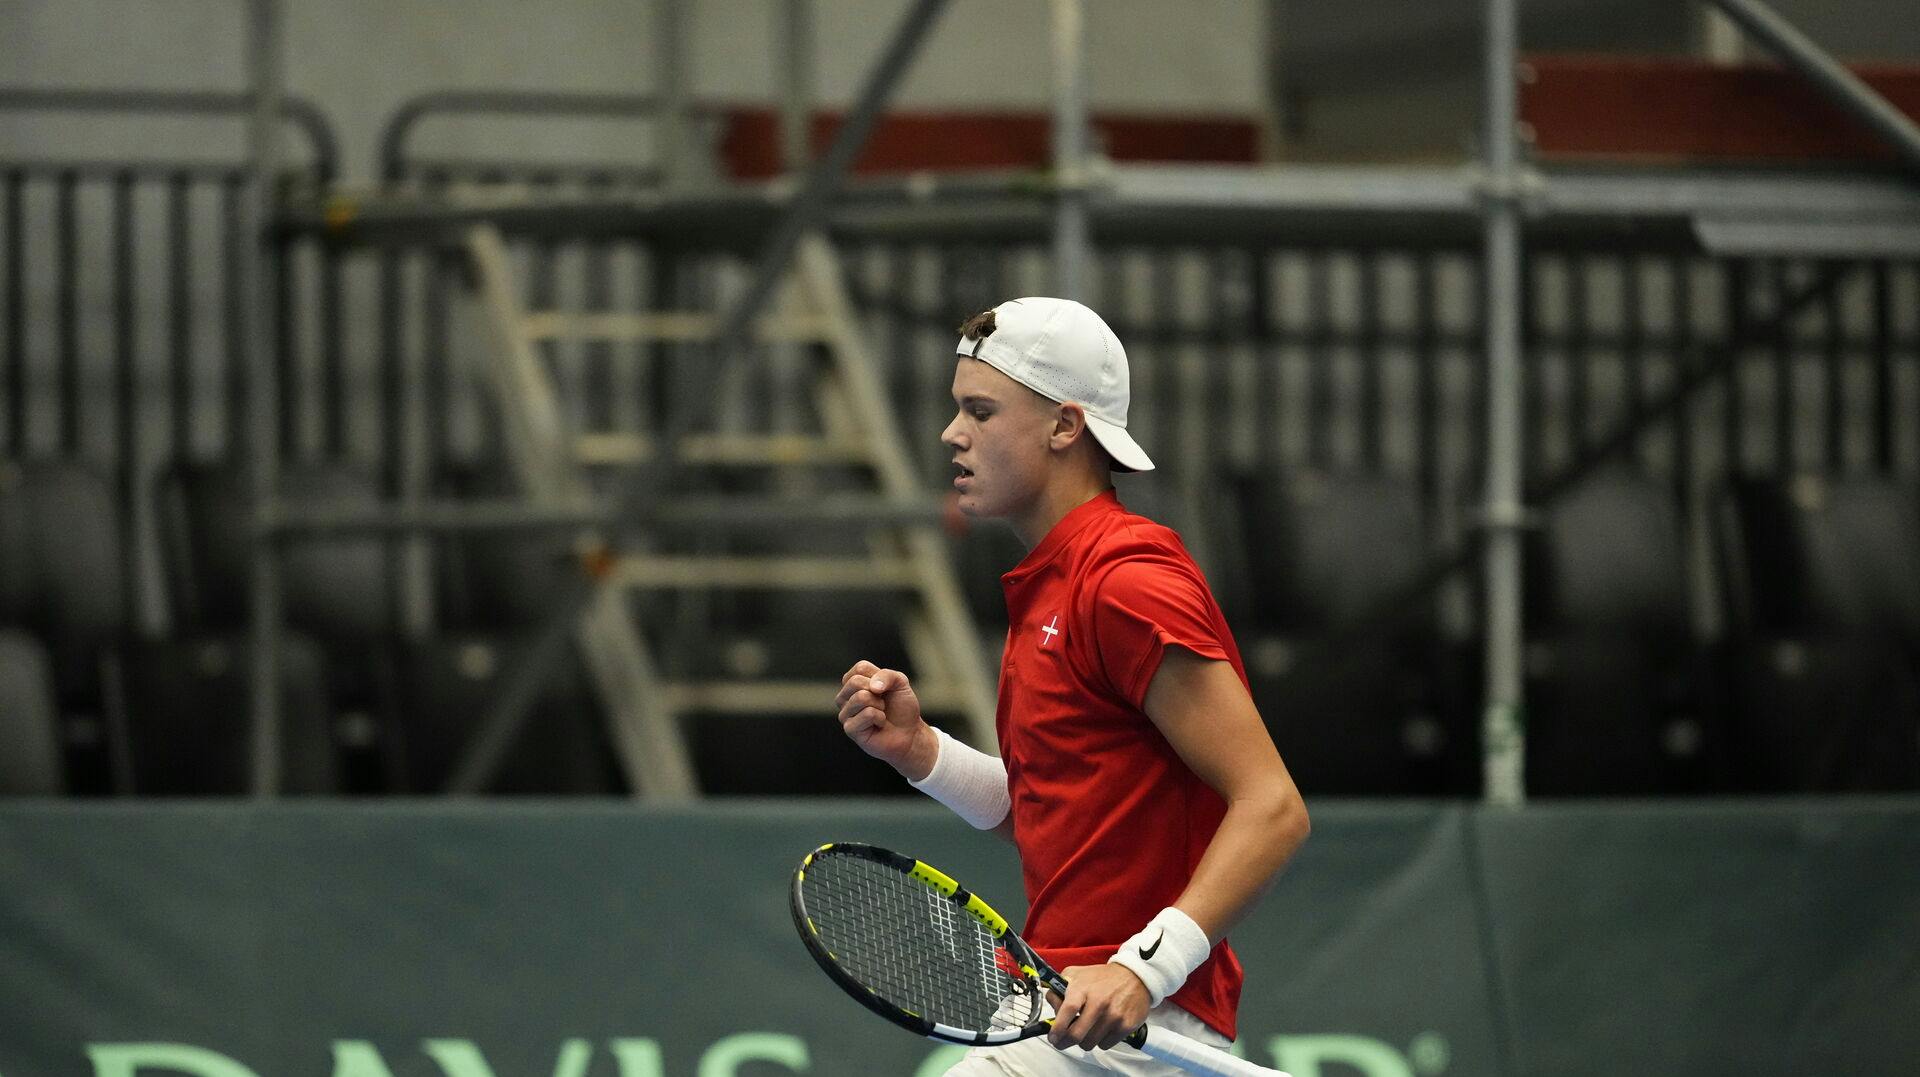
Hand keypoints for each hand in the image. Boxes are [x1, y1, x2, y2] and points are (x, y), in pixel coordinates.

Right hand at [835, 661, 933, 777]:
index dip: (879, 677)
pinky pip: (867, 714)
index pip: (860, 668)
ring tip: (881, 713)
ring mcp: (845, 713)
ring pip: (861, 697)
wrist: (909, 733)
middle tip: (883, 703)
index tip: (885, 689)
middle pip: (855, 682)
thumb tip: (873, 686)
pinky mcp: (850, 729)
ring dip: (879, 705)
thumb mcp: (900, 683)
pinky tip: (879, 725)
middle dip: (877, 691)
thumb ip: (888, 675)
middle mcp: (845, 697)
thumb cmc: (901, 707)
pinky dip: (880, 718)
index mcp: (853, 682)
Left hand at [1047, 965, 1149, 1051]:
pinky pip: (1105, 1045)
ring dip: (1084, 1041)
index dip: (1057, 1028)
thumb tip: (1051, 1003)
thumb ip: (1059, 987)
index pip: (1068, 1010)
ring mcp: (1113, 1015)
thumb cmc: (1103, 978)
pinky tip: (1102, 1029)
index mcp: (1084, 988)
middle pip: (1076, 1034)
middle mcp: (1099, 1002)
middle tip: (1062, 1042)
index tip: (1053, 1037)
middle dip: (1065, 1042)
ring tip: (1087, 1030)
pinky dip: (1100, 1041)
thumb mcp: (1077, 974)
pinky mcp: (1125, 1026)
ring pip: (1089, 1043)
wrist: (1135, 976)